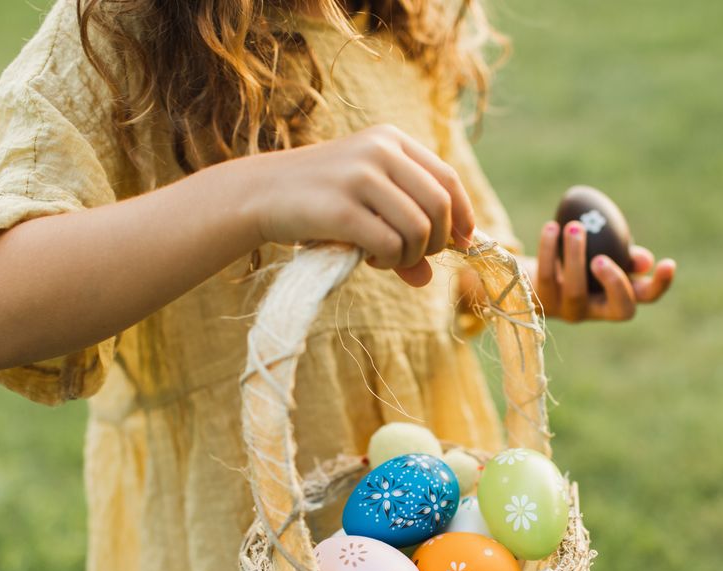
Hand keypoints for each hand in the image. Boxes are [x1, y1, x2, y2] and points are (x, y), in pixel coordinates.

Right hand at [246, 124, 474, 286]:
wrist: (258, 194)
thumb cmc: (317, 200)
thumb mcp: (365, 206)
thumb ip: (401, 232)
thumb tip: (426, 278)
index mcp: (390, 140)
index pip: (448, 178)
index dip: (463, 215)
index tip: (463, 243)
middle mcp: (379, 151)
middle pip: (440, 205)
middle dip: (437, 242)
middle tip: (414, 257)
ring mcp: (359, 177)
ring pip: (419, 228)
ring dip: (410, 255)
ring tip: (387, 259)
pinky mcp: (341, 208)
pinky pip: (390, 245)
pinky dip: (389, 261)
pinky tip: (370, 258)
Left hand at [532, 220, 675, 321]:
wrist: (531, 273)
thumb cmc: (577, 260)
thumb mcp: (603, 252)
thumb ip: (625, 255)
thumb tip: (644, 262)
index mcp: (619, 296)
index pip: (647, 296)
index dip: (660, 284)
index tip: (668, 262)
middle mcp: (598, 311)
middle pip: (620, 308)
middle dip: (616, 283)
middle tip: (603, 257)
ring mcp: (570, 311)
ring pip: (577, 291)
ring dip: (576, 256)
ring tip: (575, 227)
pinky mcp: (543, 304)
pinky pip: (546, 276)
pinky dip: (549, 249)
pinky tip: (552, 227)